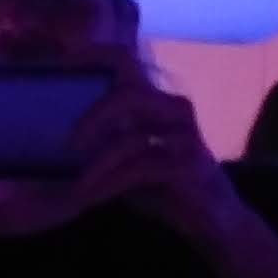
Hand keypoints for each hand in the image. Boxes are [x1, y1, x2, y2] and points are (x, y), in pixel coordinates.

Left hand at [69, 66, 237, 250]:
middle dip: (92, 118)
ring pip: (132, 137)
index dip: (95, 55)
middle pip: (127, 94)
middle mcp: (175, 110)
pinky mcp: (190, 165)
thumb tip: (62, 138)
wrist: (215, 222)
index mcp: (159, 102)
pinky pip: (141, 168)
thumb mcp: (130, 162)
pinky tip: (93, 197)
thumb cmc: (167, 190)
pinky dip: (111, 183)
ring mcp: (186, 136)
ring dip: (99, 164)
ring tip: (79, 186)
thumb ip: (107, 142)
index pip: (127, 63)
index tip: (62, 57)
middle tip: (69, 145)